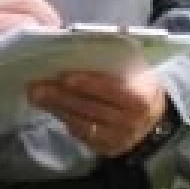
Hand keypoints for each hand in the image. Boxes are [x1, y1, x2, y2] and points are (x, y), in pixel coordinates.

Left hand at [28, 64, 166, 157]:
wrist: (153, 117)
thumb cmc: (137, 83)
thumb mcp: (136, 68)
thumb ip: (115, 57)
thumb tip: (86, 39)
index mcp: (141, 98)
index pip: (113, 91)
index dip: (89, 84)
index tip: (65, 77)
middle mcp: (131, 122)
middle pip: (91, 108)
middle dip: (61, 96)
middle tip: (36, 86)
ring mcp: (119, 139)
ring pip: (82, 123)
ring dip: (56, 108)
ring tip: (36, 94)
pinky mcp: (107, 149)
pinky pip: (81, 135)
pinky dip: (64, 119)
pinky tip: (50, 107)